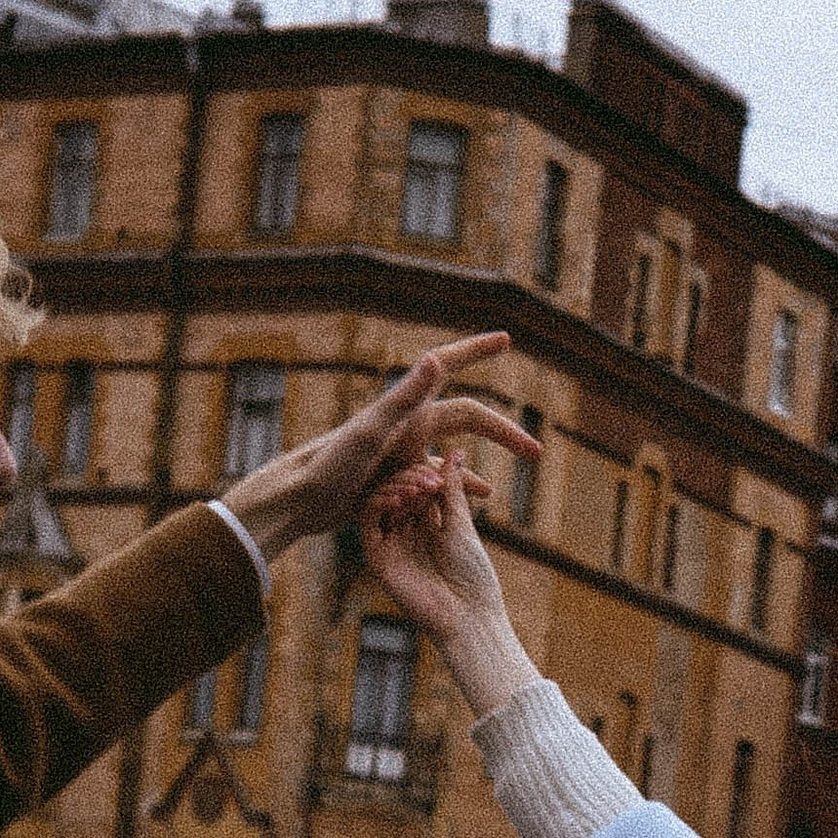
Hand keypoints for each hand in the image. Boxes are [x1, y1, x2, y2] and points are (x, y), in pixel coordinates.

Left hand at [224, 336, 539, 566]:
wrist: (300, 498)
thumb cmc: (331, 463)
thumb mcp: (373, 428)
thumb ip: (407, 394)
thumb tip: (437, 358)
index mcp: (407, 408)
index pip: (449, 367)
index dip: (477, 350)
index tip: (506, 338)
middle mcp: (407, 424)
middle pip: (468, 420)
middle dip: (503, 433)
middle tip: (536, 453)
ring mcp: (402, 451)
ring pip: (456, 453)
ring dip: (486, 461)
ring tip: (515, 475)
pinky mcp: (394, 477)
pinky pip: (438, 480)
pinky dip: (460, 487)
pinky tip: (480, 499)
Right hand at [361, 451, 535, 717]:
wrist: (468, 616)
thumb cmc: (473, 575)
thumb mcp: (461, 524)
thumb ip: (453, 489)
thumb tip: (457, 451)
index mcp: (430, 524)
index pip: (419, 486)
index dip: (425, 471)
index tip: (437, 463)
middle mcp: (407, 532)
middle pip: (399, 490)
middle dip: (412, 478)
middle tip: (428, 478)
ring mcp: (391, 544)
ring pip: (382, 502)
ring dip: (397, 488)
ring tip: (417, 488)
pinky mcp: (378, 558)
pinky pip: (368, 522)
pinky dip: (379, 504)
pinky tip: (397, 497)